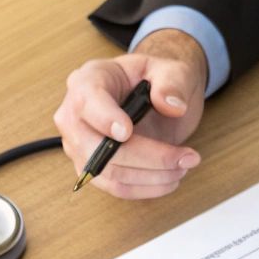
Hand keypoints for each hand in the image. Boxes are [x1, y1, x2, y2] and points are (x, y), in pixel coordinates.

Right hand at [52, 28, 207, 198]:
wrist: (153, 96)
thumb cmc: (155, 79)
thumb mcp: (170, 69)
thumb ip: (172, 82)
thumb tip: (172, 106)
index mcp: (88, 81)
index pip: (87, 103)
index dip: (104, 119)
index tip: (127, 132)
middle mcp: (75, 115)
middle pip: (97, 147)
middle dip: (145, 158)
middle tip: (183, 158)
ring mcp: (79, 145)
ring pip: (107, 173)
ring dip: (149, 177)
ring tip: (183, 167)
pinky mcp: (91, 168)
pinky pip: (114, 186)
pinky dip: (145, 188)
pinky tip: (170, 179)